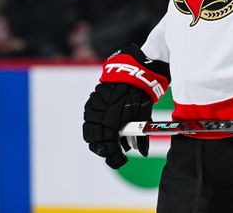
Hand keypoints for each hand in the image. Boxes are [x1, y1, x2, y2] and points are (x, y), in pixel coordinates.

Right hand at [82, 44, 169, 168]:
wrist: (133, 72)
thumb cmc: (141, 94)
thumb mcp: (144, 115)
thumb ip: (140, 134)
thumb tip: (142, 152)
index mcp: (115, 120)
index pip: (110, 145)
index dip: (114, 156)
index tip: (120, 161)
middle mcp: (101, 115)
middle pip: (97, 141)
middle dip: (105, 151)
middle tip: (114, 154)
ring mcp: (94, 108)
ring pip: (89, 132)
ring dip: (97, 140)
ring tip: (108, 143)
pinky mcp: (91, 102)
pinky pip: (88, 120)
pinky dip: (94, 127)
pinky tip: (103, 129)